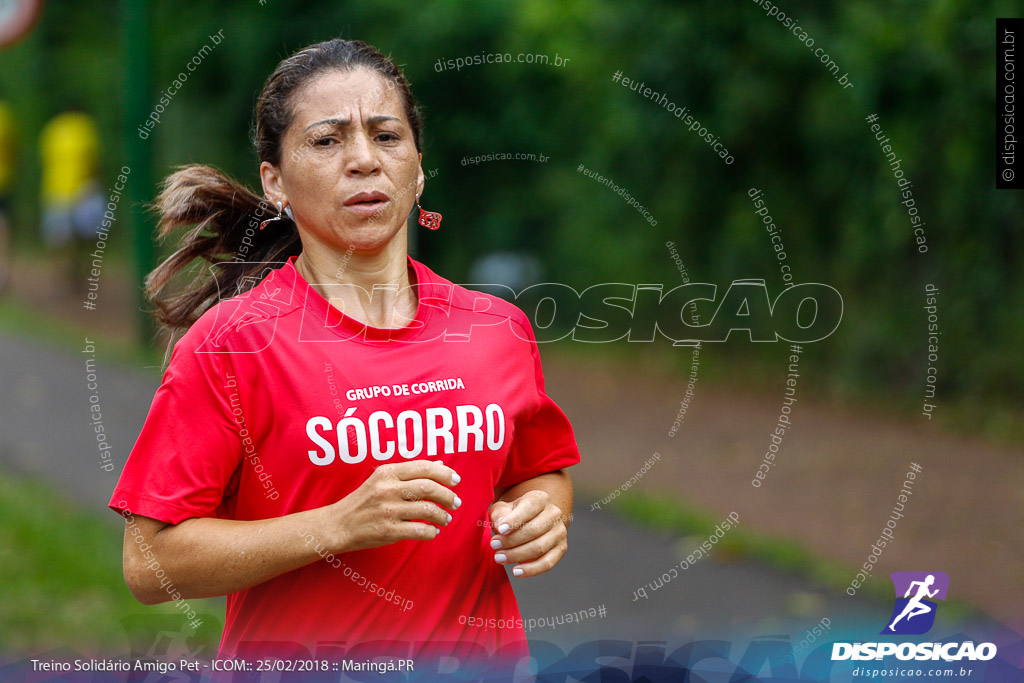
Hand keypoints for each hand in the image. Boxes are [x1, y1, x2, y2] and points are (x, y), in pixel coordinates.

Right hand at [324, 460, 461, 552]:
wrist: (338, 525)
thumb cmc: (363, 501)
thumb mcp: (382, 479)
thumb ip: (411, 472)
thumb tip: (440, 464)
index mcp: (387, 472)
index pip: (424, 467)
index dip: (445, 473)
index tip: (455, 480)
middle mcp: (387, 489)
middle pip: (429, 487)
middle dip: (448, 495)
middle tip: (455, 502)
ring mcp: (387, 510)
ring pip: (427, 509)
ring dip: (442, 515)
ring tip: (445, 518)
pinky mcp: (387, 530)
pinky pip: (419, 530)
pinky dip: (431, 531)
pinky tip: (432, 531)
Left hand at [488, 490, 567, 576]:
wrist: (530, 520)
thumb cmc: (512, 514)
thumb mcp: (503, 508)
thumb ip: (499, 513)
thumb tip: (501, 524)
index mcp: (540, 499)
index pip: (529, 507)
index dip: (515, 519)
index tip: (500, 529)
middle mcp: (554, 514)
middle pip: (534, 530)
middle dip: (511, 540)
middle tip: (494, 545)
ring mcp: (560, 532)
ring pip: (540, 547)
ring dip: (517, 555)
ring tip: (499, 558)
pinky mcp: (561, 549)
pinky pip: (547, 563)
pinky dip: (531, 569)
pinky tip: (516, 571)